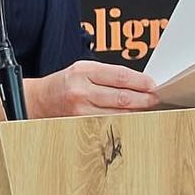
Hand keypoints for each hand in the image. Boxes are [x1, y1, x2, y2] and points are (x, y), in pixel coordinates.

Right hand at [23, 60, 158, 118]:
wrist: (39, 100)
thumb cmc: (66, 83)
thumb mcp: (84, 69)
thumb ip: (108, 74)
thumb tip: (138, 82)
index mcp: (84, 71)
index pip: (120, 77)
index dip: (140, 82)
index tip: (153, 85)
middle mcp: (82, 91)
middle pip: (121, 98)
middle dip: (143, 99)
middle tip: (155, 99)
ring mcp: (80, 111)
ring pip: (117, 114)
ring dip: (136, 112)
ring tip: (146, 108)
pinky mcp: (79, 125)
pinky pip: (107, 124)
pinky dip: (122, 121)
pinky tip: (130, 118)